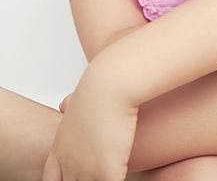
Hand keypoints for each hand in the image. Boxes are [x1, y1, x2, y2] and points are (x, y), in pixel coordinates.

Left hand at [43, 66, 138, 180]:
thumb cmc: (97, 87)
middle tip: (96, 171)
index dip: (63, 179)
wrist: (110, 86)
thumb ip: (68, 106)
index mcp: (60, 146)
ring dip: (101, 179)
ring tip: (111, 171)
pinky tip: (124, 171)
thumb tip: (65, 104)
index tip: (74, 175)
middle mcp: (70, 163)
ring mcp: (87, 171)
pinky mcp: (107, 173)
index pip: (51, 178)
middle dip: (84, 179)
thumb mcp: (75, 98)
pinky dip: (118, 180)